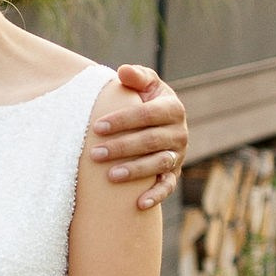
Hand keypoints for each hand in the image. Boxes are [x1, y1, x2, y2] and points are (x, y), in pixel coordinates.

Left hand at [90, 62, 189, 209]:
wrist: (158, 123)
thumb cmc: (144, 100)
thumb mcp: (145, 85)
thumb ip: (136, 76)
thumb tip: (123, 71)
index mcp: (173, 108)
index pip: (147, 114)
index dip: (123, 120)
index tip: (97, 127)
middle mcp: (179, 132)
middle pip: (150, 141)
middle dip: (122, 147)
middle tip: (95, 154)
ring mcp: (178, 155)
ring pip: (158, 164)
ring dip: (135, 171)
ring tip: (110, 176)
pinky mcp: (173, 173)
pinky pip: (167, 186)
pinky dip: (156, 196)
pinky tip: (139, 204)